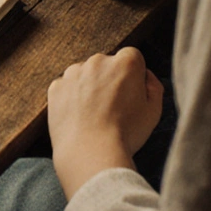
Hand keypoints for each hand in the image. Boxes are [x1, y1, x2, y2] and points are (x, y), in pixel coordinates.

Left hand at [47, 47, 163, 197]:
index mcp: (125, 62)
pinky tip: (79, 117)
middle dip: (110, 80)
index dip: (133, 76)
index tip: (131, 95)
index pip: (132, 57)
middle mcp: (98, 61)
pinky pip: (66, 87)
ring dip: (90, 87)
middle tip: (113, 108)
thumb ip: (153, 85)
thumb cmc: (126, 133)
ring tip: (95, 115)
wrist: (91, 153)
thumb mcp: (154, 110)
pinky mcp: (56, 87)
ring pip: (85, 74)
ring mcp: (74, 72)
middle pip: (107, 64)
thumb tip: (145, 75)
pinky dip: (71, 98)